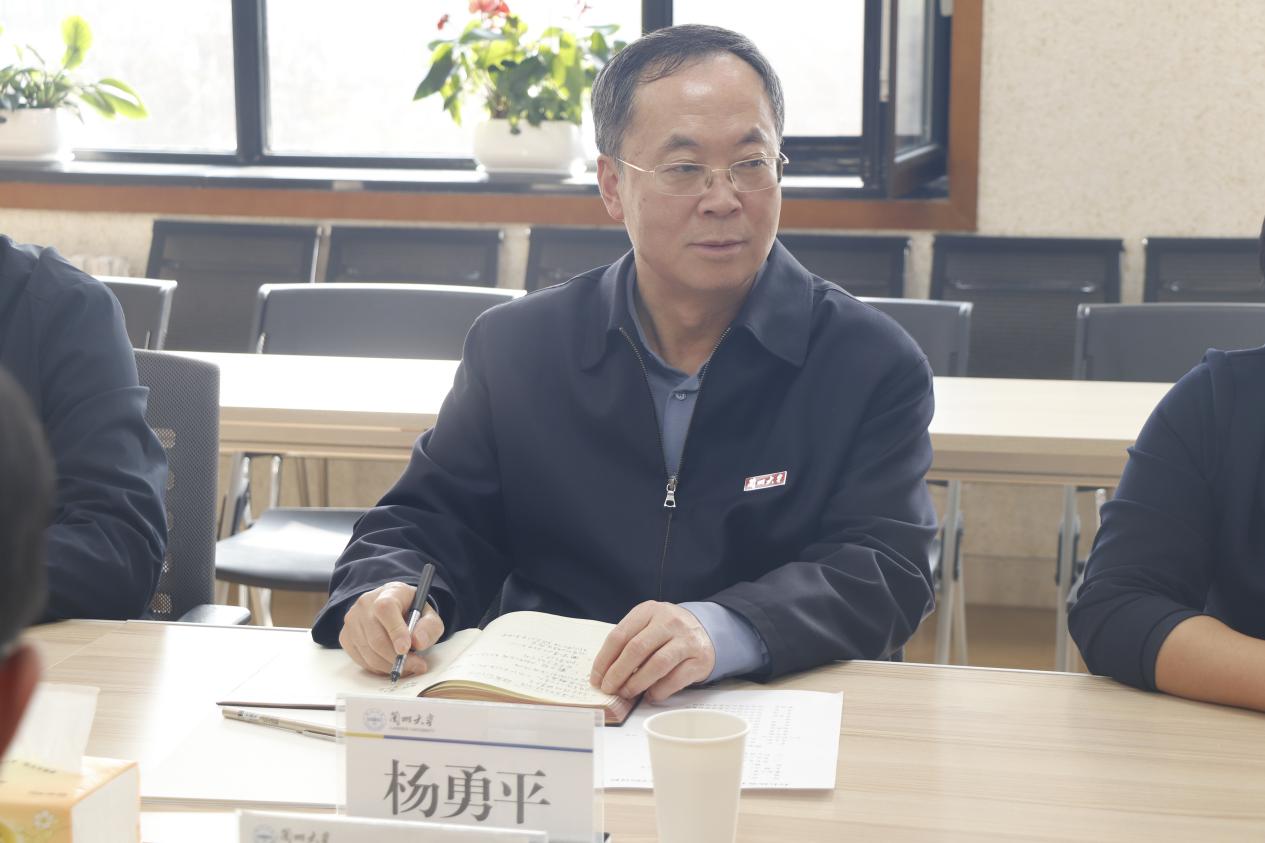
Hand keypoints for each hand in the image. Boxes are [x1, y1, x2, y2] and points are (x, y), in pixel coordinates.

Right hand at [339, 581, 444, 676]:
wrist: (392, 609)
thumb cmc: (411, 612)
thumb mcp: (428, 615)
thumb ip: (429, 627)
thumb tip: (418, 642)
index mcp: (388, 592)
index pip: (386, 609)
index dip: (395, 631)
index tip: (406, 649)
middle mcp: (365, 604)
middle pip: (376, 637)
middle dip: (397, 657)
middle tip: (416, 666)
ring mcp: (352, 620)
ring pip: (369, 652)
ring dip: (390, 665)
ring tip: (406, 666)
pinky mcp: (345, 636)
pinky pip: (361, 659)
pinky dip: (378, 667)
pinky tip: (390, 663)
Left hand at [590, 601, 715, 702]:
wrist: (708, 631)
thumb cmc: (669, 632)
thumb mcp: (648, 625)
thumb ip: (629, 641)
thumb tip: (605, 672)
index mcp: (649, 611)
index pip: (620, 635)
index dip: (604, 659)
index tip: (596, 678)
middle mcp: (669, 621)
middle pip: (636, 648)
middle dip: (618, 673)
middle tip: (609, 688)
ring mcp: (686, 640)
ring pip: (657, 664)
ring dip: (637, 683)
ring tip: (626, 693)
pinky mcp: (700, 659)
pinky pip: (675, 679)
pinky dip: (659, 690)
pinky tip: (650, 695)